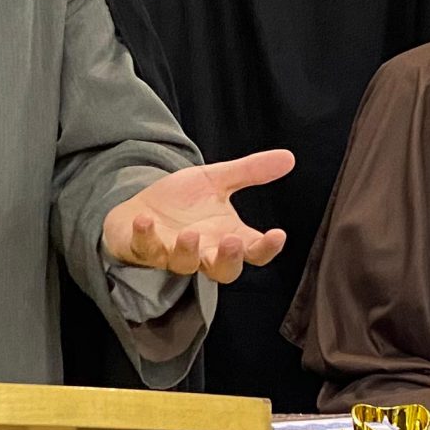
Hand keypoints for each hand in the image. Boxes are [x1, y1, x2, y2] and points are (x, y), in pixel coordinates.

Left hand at [102, 149, 293, 283]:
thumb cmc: (182, 202)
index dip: (266, 248)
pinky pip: (145, 248)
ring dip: (188, 251)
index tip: (278, 234)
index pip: (254, 252)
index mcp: (226, 237)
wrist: (140, 208)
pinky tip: (145, 220)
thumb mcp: (216, 182)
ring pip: (184, 264)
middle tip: (233, 242)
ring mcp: (172, 253)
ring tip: (190, 234)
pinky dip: (145, 235)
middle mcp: (203, 252)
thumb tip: (289, 157)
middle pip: (223, 271)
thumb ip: (250, 172)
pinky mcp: (144, 248)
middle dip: (229, 259)